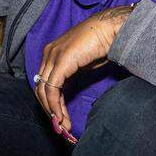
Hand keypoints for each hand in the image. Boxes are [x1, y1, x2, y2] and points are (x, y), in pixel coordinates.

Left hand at [36, 5, 133, 141]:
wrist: (113, 28)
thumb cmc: (103, 43)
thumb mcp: (83, 64)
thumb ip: (71, 76)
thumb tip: (65, 93)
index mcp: (52, 53)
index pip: (44, 82)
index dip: (50, 102)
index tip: (60, 119)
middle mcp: (49, 53)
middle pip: (41, 88)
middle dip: (50, 110)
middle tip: (61, 127)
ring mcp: (53, 56)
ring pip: (44, 90)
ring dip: (53, 111)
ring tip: (63, 126)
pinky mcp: (61, 61)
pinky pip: (52, 88)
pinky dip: (55, 105)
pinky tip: (62, 117)